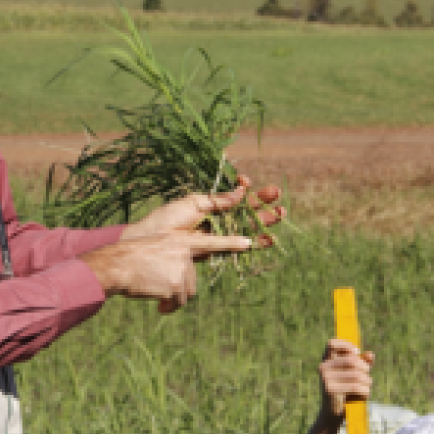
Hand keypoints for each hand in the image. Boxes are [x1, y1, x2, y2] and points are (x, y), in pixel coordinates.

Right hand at [80, 231, 252, 312]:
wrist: (117, 265)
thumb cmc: (131, 259)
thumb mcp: (156, 249)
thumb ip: (173, 258)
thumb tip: (182, 281)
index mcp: (180, 241)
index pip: (212, 242)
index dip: (232, 244)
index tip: (250, 243)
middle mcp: (184, 253)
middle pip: (191, 279)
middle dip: (178, 288)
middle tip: (160, 289)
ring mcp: (181, 268)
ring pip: (186, 292)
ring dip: (173, 299)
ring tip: (156, 295)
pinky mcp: (176, 284)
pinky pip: (178, 302)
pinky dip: (169, 307)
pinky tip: (158, 305)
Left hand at [121, 175, 283, 243]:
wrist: (152, 243)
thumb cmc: (168, 219)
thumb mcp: (194, 203)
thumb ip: (218, 200)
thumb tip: (242, 191)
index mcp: (208, 204)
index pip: (232, 195)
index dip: (243, 188)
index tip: (249, 181)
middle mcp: (214, 219)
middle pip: (244, 210)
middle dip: (261, 202)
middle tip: (277, 194)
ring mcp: (216, 235)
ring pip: (245, 227)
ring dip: (263, 220)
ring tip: (280, 213)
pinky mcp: (215, 251)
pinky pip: (238, 245)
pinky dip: (254, 242)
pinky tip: (266, 238)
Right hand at [318, 339, 373, 419]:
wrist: (332, 415)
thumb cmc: (344, 392)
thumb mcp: (352, 376)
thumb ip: (362, 363)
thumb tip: (370, 355)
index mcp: (325, 361)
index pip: (332, 344)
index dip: (346, 345)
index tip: (356, 353)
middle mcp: (323, 368)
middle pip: (352, 360)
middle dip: (365, 368)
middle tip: (367, 377)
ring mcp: (326, 379)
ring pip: (357, 375)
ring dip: (367, 382)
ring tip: (367, 387)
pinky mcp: (331, 391)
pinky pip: (356, 387)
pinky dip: (365, 392)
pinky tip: (364, 395)